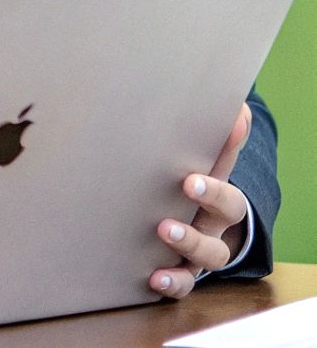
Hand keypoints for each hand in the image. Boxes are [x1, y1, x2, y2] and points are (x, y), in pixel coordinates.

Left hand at [150, 105, 251, 298]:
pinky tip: (154, 276)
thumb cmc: (178, 191)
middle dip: (212, 197)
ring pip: (210, 254)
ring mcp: (199, 250)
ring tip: (164, 229)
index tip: (211, 150)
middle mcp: (215, 222)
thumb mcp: (191, 165)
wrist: (182, 235)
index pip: (230, 171)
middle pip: (228, 213)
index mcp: (217, 192)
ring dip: (190, 241)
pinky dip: (173, 282)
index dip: (226, 160)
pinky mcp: (182, 272)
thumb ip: (206, 139)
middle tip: (189, 183)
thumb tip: (232, 103)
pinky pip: (184, 284)